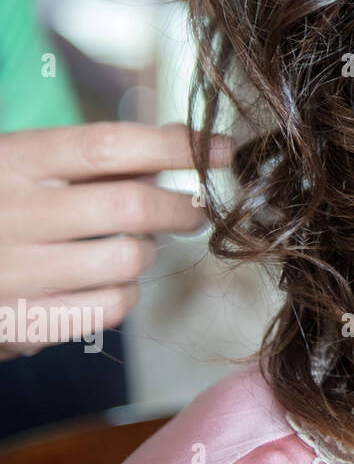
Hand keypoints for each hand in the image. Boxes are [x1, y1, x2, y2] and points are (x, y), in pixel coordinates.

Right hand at [0, 122, 231, 359]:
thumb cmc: (1, 201)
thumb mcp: (27, 161)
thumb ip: (99, 154)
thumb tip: (186, 140)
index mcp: (12, 160)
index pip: (108, 146)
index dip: (174, 147)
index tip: (221, 149)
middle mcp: (10, 213)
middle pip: (130, 206)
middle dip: (181, 207)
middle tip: (196, 210)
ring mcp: (13, 272)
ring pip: (128, 260)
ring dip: (149, 252)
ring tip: (135, 244)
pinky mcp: (22, 323)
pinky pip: (110, 306)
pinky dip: (126, 291)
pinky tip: (109, 279)